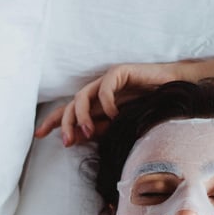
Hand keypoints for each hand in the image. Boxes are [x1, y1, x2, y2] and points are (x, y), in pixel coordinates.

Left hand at [36, 62, 185, 145]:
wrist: (175, 91)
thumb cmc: (151, 108)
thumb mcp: (120, 125)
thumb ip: (99, 129)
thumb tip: (76, 138)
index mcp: (97, 104)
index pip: (69, 112)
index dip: (53, 122)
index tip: (38, 135)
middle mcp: (98, 92)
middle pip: (71, 105)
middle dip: (64, 124)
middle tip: (67, 143)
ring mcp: (108, 81)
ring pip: (82, 96)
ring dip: (82, 116)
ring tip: (88, 133)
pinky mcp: (121, 72)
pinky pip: (106, 87)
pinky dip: (107, 103)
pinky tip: (115, 115)